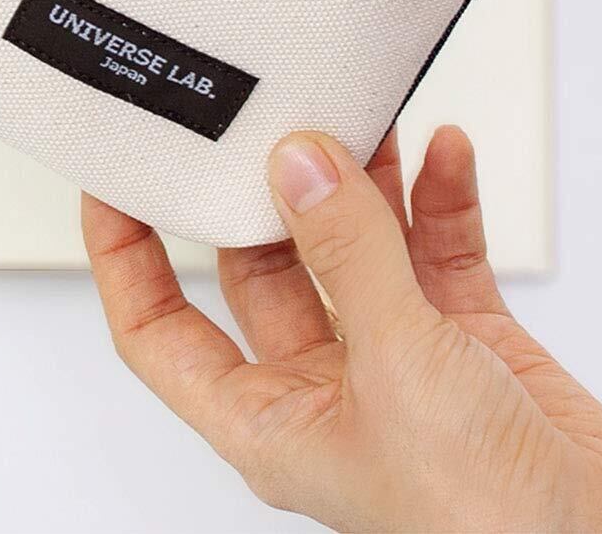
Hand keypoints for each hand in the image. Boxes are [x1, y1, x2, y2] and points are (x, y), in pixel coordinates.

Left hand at [82, 126, 601, 531]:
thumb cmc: (489, 523)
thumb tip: (297, 163)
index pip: (157, 329)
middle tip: (255, 115)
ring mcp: (394, 361)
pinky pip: (435, 251)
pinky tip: (441, 150)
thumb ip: (346, 255)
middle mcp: (322, 386)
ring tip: (356, 110)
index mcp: (269, 418)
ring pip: (351, 246)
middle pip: (259, 265)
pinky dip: (437, 199)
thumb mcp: (399, 368)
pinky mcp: (464, 343)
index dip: (122, 257)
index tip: (111, 180)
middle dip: (262, 190)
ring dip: (357, 180)